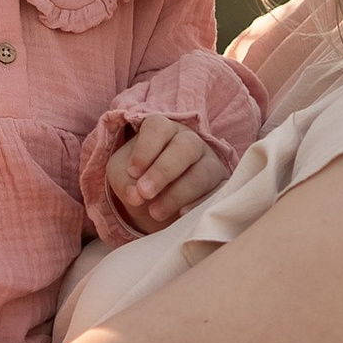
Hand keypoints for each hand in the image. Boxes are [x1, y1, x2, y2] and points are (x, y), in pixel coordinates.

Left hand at [105, 115, 228, 234]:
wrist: (155, 206)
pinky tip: (181, 214)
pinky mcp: (221, 185)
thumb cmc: (138, 181)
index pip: (158, 128)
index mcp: (163, 130)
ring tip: (155, 212)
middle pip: (186, 146)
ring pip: (203, 171)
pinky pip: (218, 192)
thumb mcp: (121, 176)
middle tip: (144, 193)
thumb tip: (136, 194)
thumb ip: (124, 180)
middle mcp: (190, 141)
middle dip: (163, 171)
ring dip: (178, 193)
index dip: (145, 149)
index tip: (133, 172)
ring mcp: (209, 162)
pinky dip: (200, 204)